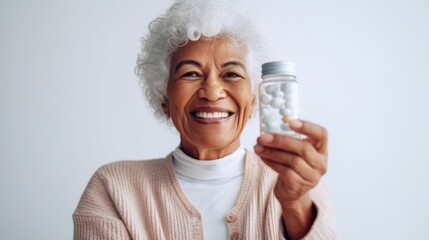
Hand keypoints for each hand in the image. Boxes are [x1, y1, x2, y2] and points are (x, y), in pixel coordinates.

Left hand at [254, 119, 327, 238]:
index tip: (290, 121)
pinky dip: (271, 162)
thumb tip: (268, 129)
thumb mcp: (295, 151)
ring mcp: (311, 176)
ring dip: (272, 152)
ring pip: (292, 160)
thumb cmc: (292, 166)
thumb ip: (288, 139)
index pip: (321, 135)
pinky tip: (263, 157)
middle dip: (281, 140)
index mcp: (321, 150)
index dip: (308, 127)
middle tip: (263, 137)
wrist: (291, 191)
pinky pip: (284, 171)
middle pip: (304, 148)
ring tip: (258, 147)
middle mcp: (320, 163)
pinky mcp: (299, 186)